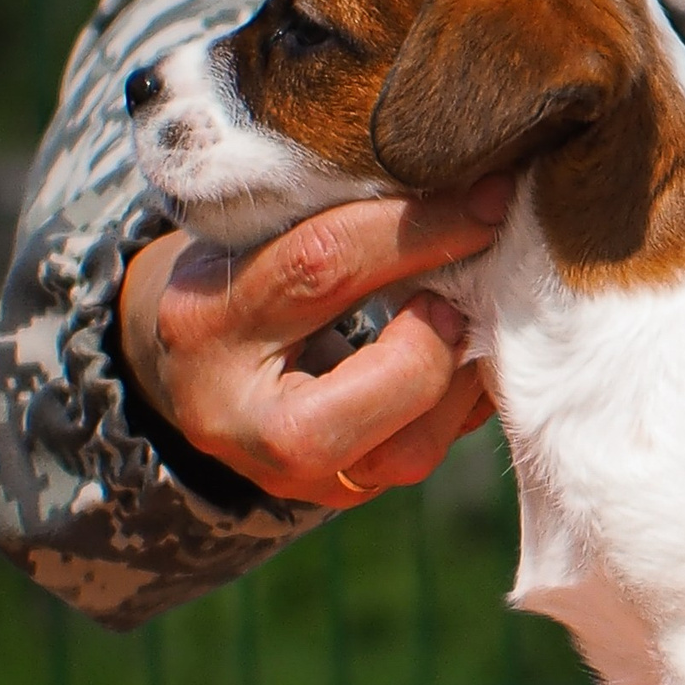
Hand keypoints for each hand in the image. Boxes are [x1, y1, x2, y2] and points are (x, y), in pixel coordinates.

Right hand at [119, 180, 510, 508]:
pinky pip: (425, 456)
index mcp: (206, 326)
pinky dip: (461, 402)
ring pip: (415, 448)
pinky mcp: (340, 495)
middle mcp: (243, 421)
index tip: (488, 198)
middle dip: (446, 328)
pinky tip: (465, 354)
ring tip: (466, 318)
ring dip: (462, 375)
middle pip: (388, 384)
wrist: (196, 373)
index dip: (420, 227)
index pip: (324, 267)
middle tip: (466, 285)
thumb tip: (472, 188)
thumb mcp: (257, 236)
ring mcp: (294, 477)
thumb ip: (338, 221)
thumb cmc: (236, 280)